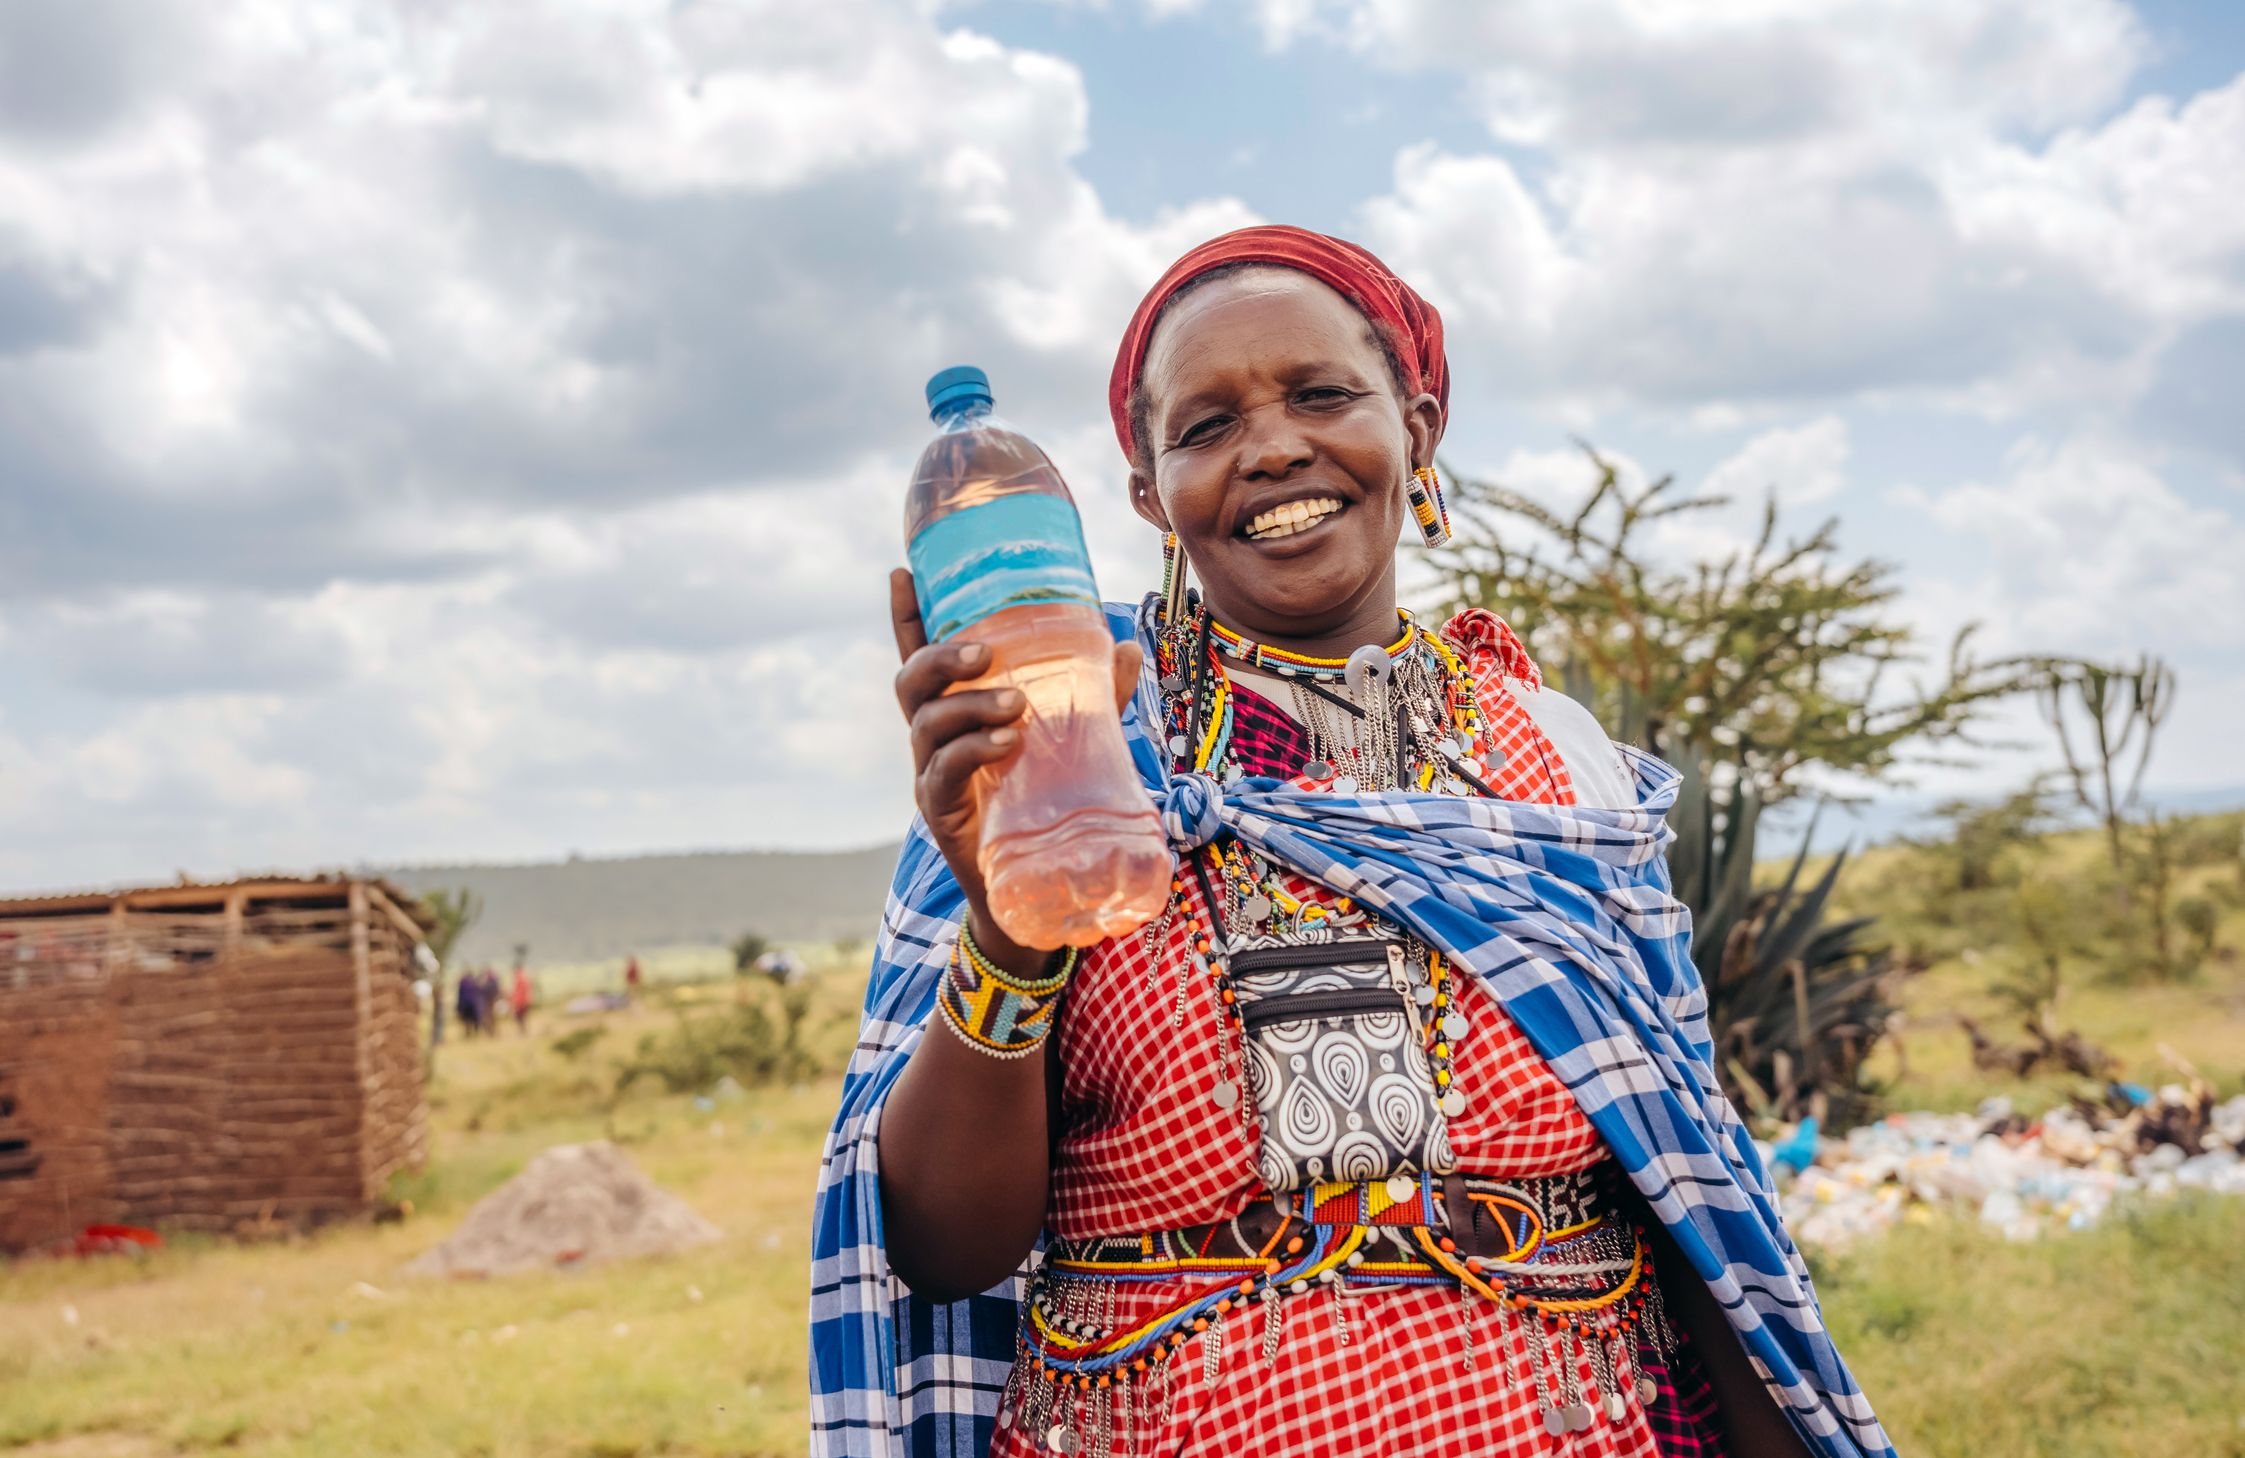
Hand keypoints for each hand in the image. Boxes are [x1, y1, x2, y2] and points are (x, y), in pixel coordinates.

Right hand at [888, 568, 1142, 952]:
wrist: (1033, 882)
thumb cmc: (1044, 800)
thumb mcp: (1074, 741)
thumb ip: (1093, 697)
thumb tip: (1127, 646)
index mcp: (955, 709)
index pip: (920, 653)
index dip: (908, 615)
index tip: (904, 569)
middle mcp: (932, 736)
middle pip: (912, 680)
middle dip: (940, 656)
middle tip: (985, 651)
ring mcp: (929, 774)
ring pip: (927, 723)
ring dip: (969, 705)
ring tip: (1017, 706)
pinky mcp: (939, 811)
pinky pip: (942, 771)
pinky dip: (972, 750)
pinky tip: (1006, 743)